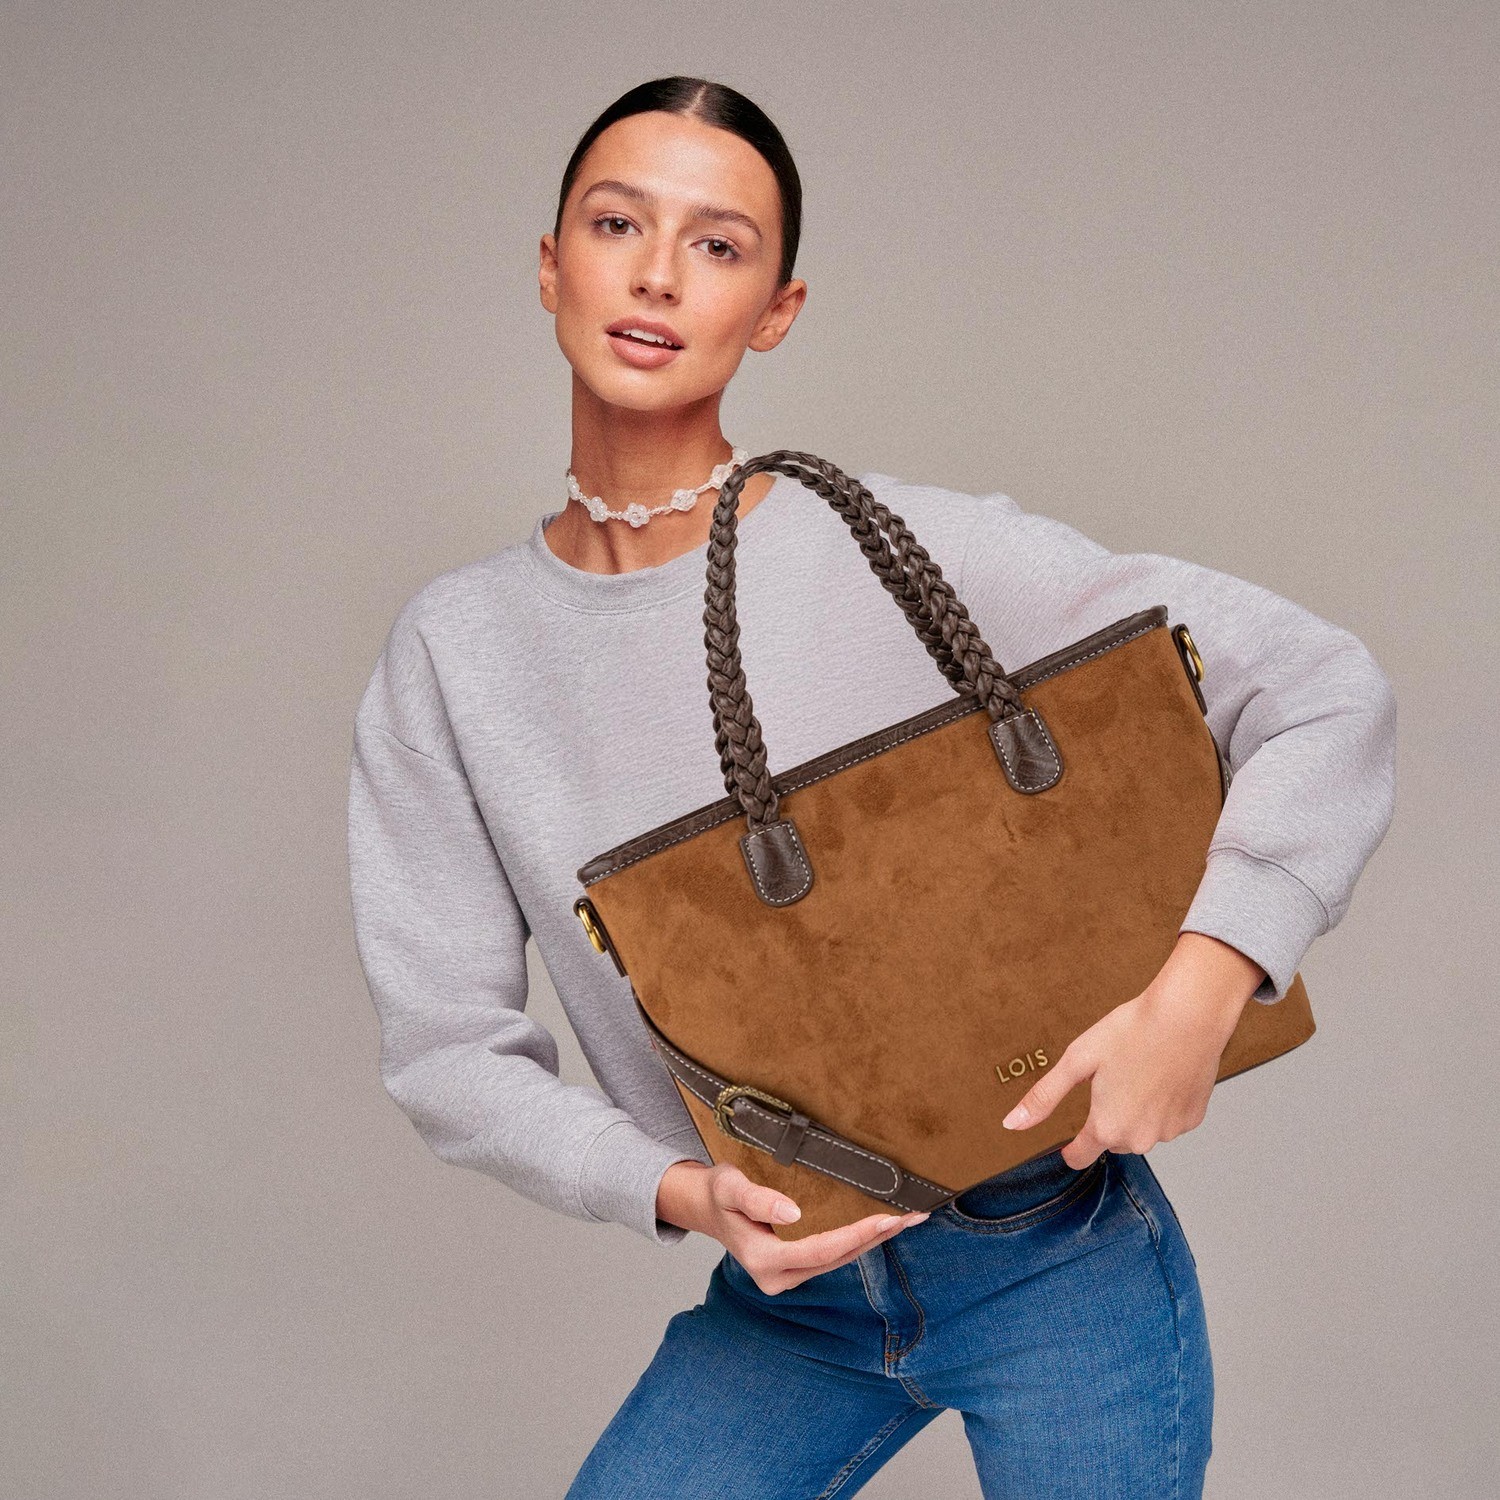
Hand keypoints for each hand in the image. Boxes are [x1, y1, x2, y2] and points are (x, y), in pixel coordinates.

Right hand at [656, 1159, 927, 1294]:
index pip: (819, 1249)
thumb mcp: (729, 1188)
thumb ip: (757, 1199)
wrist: (706, 1206)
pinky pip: (834, 1254)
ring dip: (873, 1239)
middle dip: (875, 1237)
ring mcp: (789, 1274)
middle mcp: (779, 1276)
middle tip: (912, 1216)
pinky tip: (881, 1227)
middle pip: (837, 1257)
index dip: (855, 1235)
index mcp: (763, 1261)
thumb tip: (794, 1212)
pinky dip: (859, 1239)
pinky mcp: (797, 1266)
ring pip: (840, 1258)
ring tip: (907, 1219)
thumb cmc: (717, 1194)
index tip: (886, 1219)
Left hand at [998, 932, 1266, 1168]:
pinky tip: (1160, 1075)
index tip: (1068, 1145)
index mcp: (1107, 1127)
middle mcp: (1141, 1138)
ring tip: (1136, 1073)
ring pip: (1142, 1130)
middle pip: (1113, 1140)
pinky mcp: (1193, 1118)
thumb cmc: (1132, 1032)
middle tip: (1109, 1080)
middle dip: (1106, 1119)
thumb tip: (1012, 1124)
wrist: (1187, 1016)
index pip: (1081, 1156)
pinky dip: (1161, 1104)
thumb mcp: (1077, 1061)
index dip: (1071, 1149)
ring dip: (1135, 1112)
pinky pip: (1168, 1119)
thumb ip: (1044, 1098)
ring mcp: (1171, 1131)